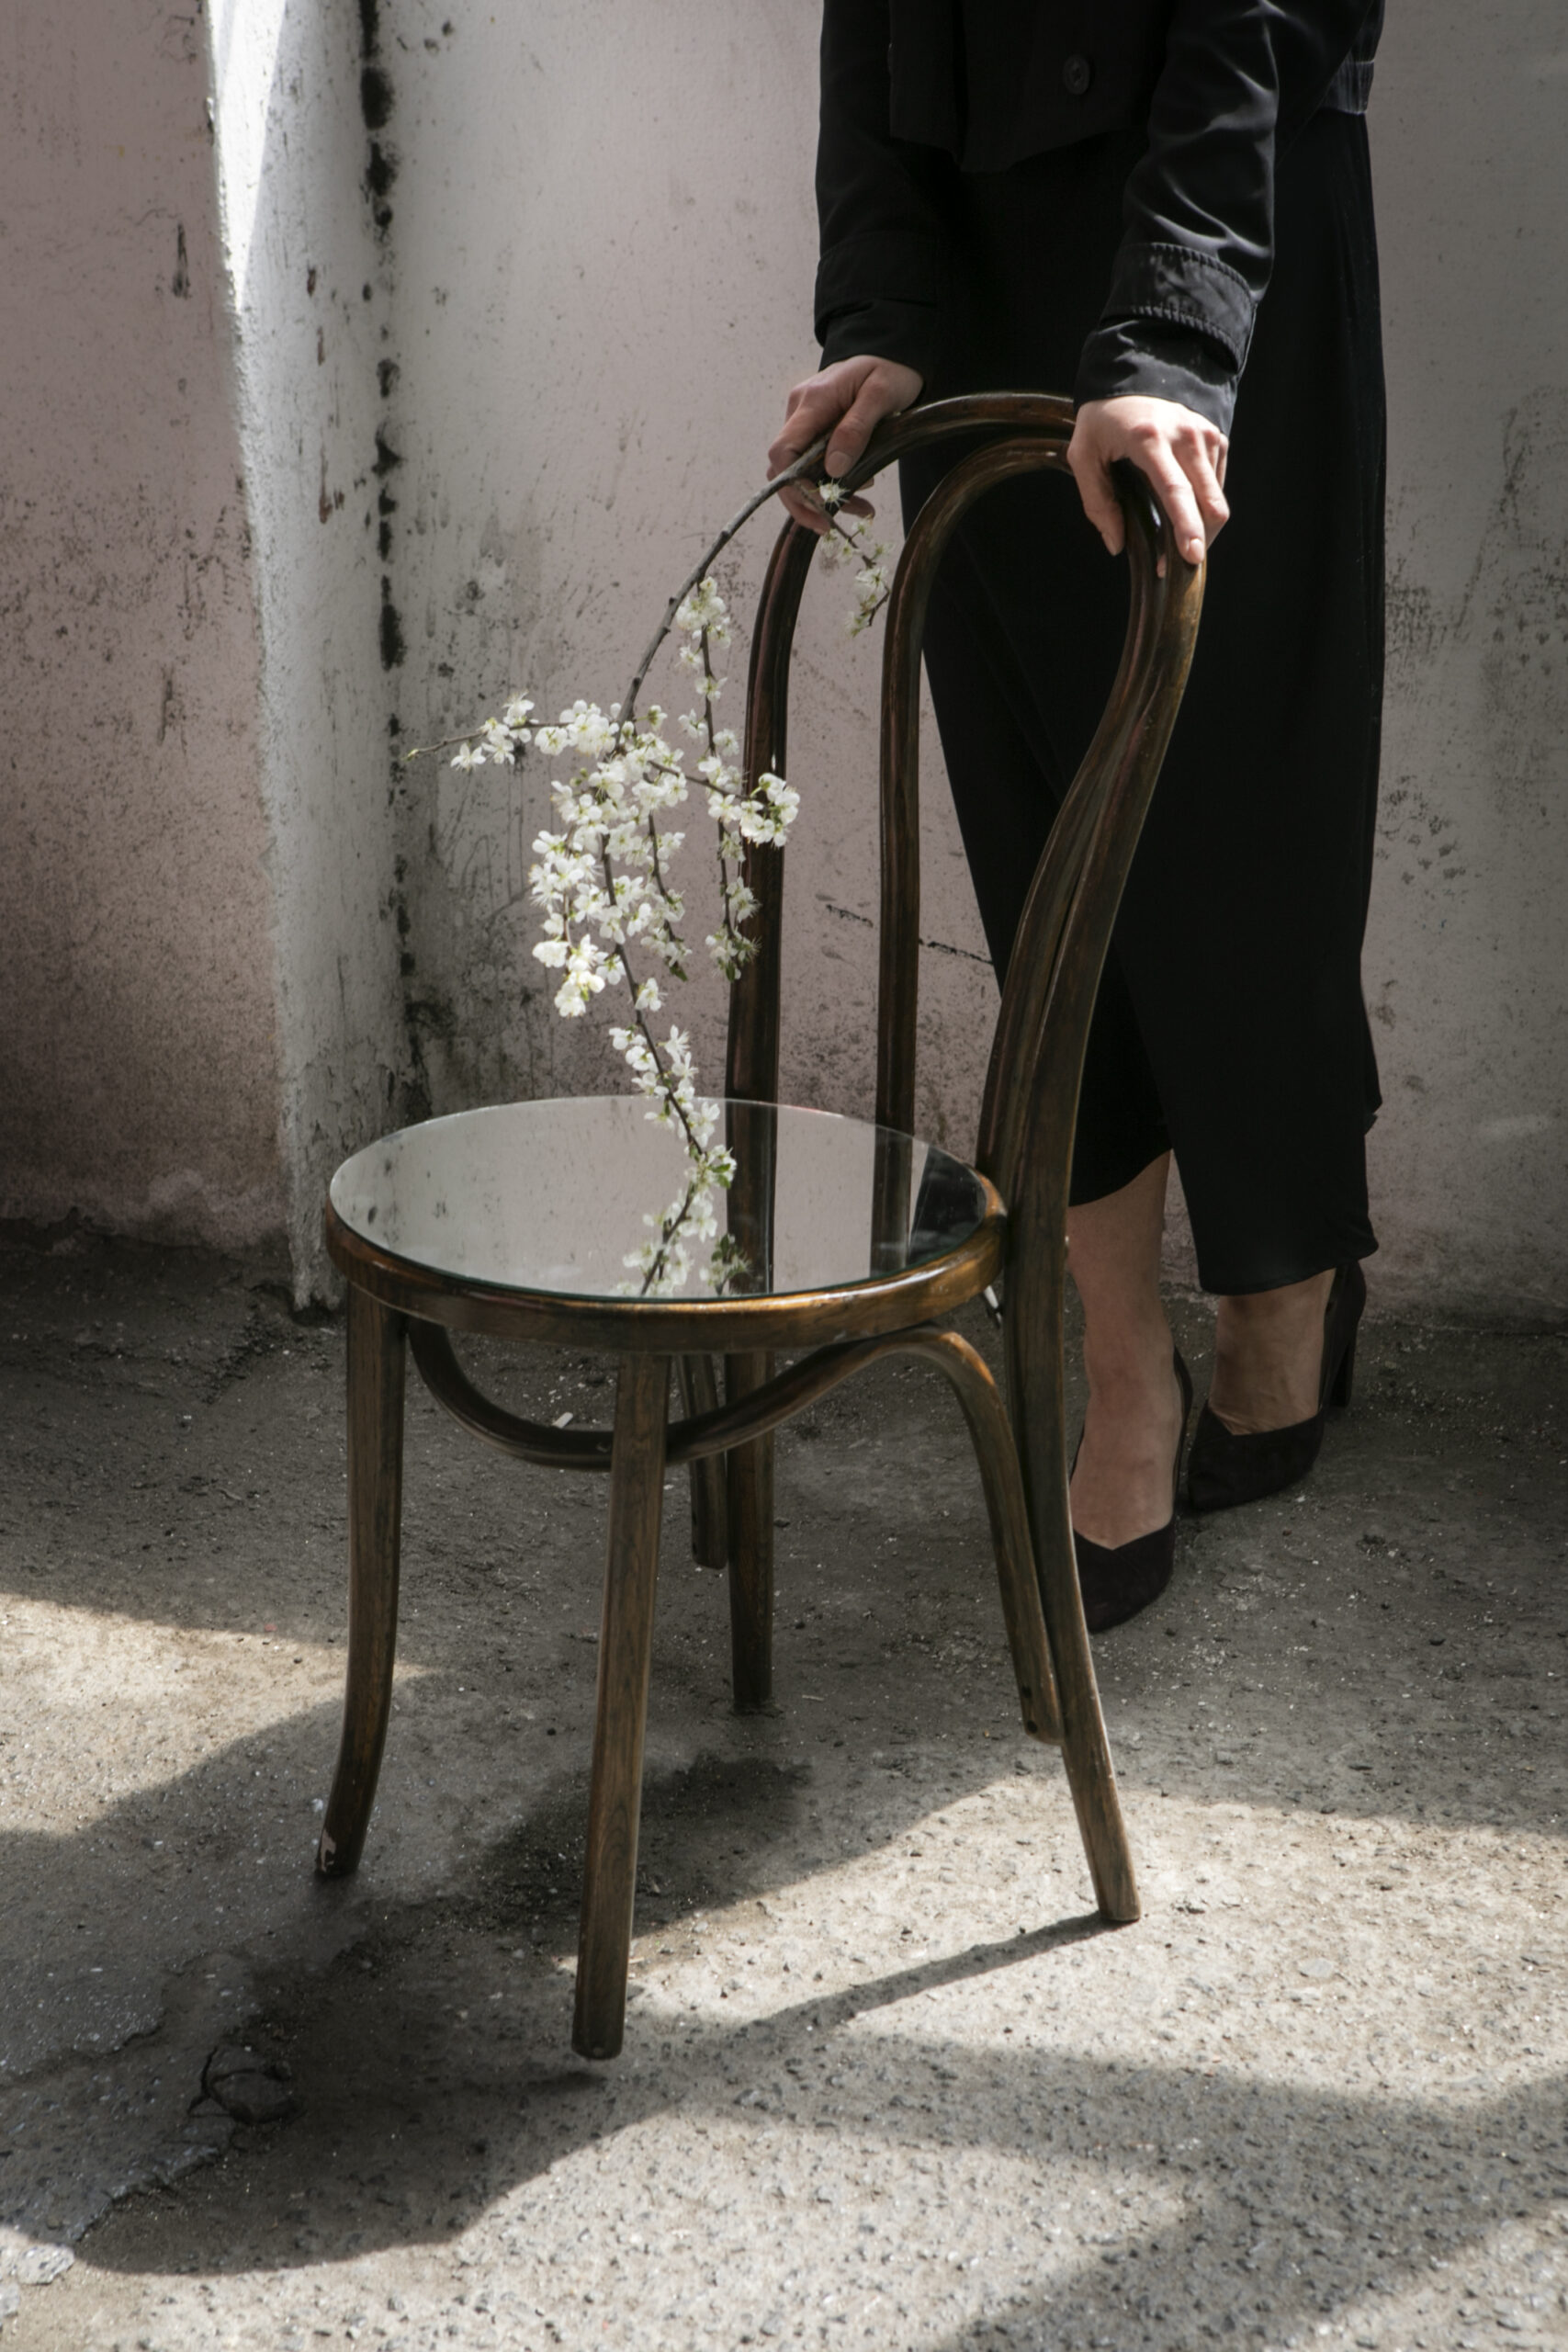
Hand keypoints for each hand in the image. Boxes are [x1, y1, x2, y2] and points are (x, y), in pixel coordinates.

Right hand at [767, 354, 924, 534]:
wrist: (891, 354)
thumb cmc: (888, 369)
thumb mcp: (880, 396)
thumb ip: (856, 430)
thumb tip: (833, 468)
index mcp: (812, 401)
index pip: (783, 452)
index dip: (793, 486)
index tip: (819, 508)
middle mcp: (800, 412)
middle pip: (784, 468)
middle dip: (806, 502)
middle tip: (832, 526)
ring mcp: (805, 421)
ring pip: (798, 471)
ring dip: (822, 497)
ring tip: (861, 510)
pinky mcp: (815, 430)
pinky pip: (813, 464)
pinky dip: (831, 485)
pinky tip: (858, 495)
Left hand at [1067, 396, 1228, 568]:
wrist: (1132, 378)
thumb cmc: (1103, 420)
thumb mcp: (1083, 456)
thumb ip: (1097, 502)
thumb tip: (1116, 544)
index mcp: (1149, 439)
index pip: (1175, 490)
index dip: (1186, 526)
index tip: (1193, 555)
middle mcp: (1185, 434)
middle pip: (1209, 502)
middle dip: (1199, 540)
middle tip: (1178, 566)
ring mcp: (1205, 434)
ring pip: (1216, 499)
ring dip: (1201, 529)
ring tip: (1176, 542)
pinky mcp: (1216, 438)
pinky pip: (1216, 486)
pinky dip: (1203, 508)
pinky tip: (1182, 511)